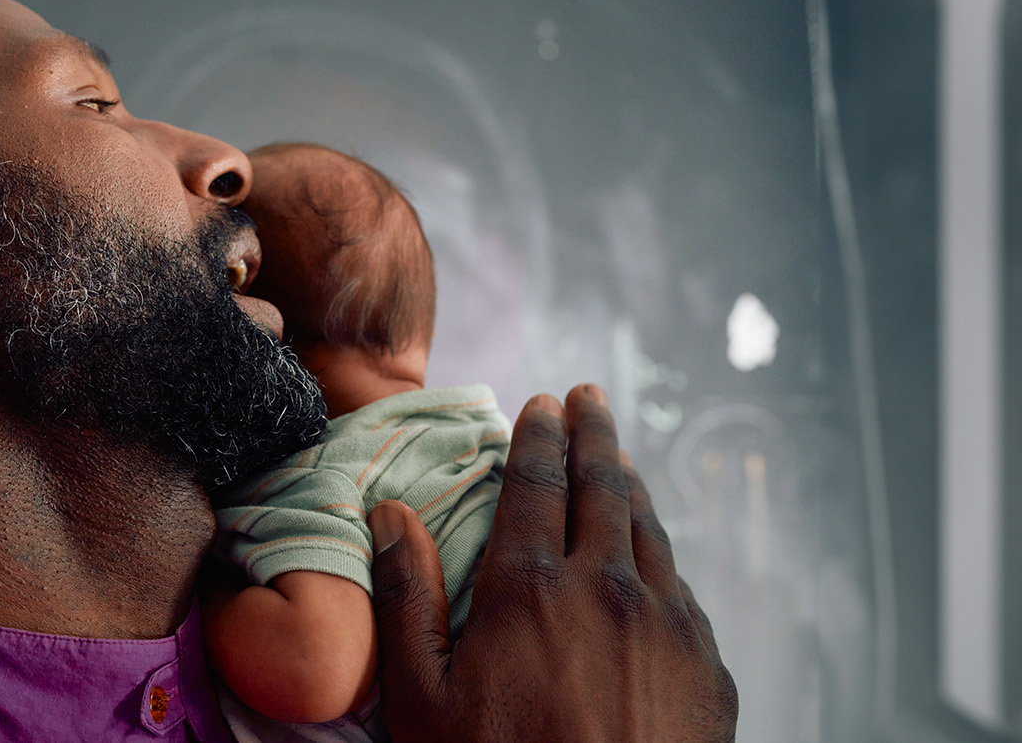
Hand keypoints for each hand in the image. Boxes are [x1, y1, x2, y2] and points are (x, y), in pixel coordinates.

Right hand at [367, 384, 736, 741]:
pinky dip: (660, 553)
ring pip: (650, 529)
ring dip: (631, 484)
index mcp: (530, 588)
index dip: (538, 435)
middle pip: (602, 485)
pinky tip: (651, 555)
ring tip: (619, 457)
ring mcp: (667, 623)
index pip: (536, 482)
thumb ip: (406, 598)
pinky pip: (681, 587)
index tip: (542, 402)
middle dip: (593, 432)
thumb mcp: (422, 701)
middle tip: (589, 396)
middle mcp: (606, 587)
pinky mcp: (707, 664)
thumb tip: (390, 514)